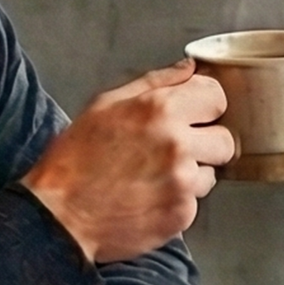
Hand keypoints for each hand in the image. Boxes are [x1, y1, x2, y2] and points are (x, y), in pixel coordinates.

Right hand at [21, 59, 232, 264]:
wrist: (57, 216)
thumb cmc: (74, 160)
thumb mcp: (106, 105)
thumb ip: (155, 82)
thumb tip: (189, 68)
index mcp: (160, 110)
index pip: (217, 96)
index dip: (206, 106)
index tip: (196, 115)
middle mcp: (177, 144)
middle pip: (225, 139)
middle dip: (206, 144)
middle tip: (177, 151)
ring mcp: (182, 182)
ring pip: (212, 173)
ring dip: (192, 175)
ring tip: (154, 177)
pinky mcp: (181, 214)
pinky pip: (195, 203)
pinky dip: (177, 202)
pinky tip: (148, 198)